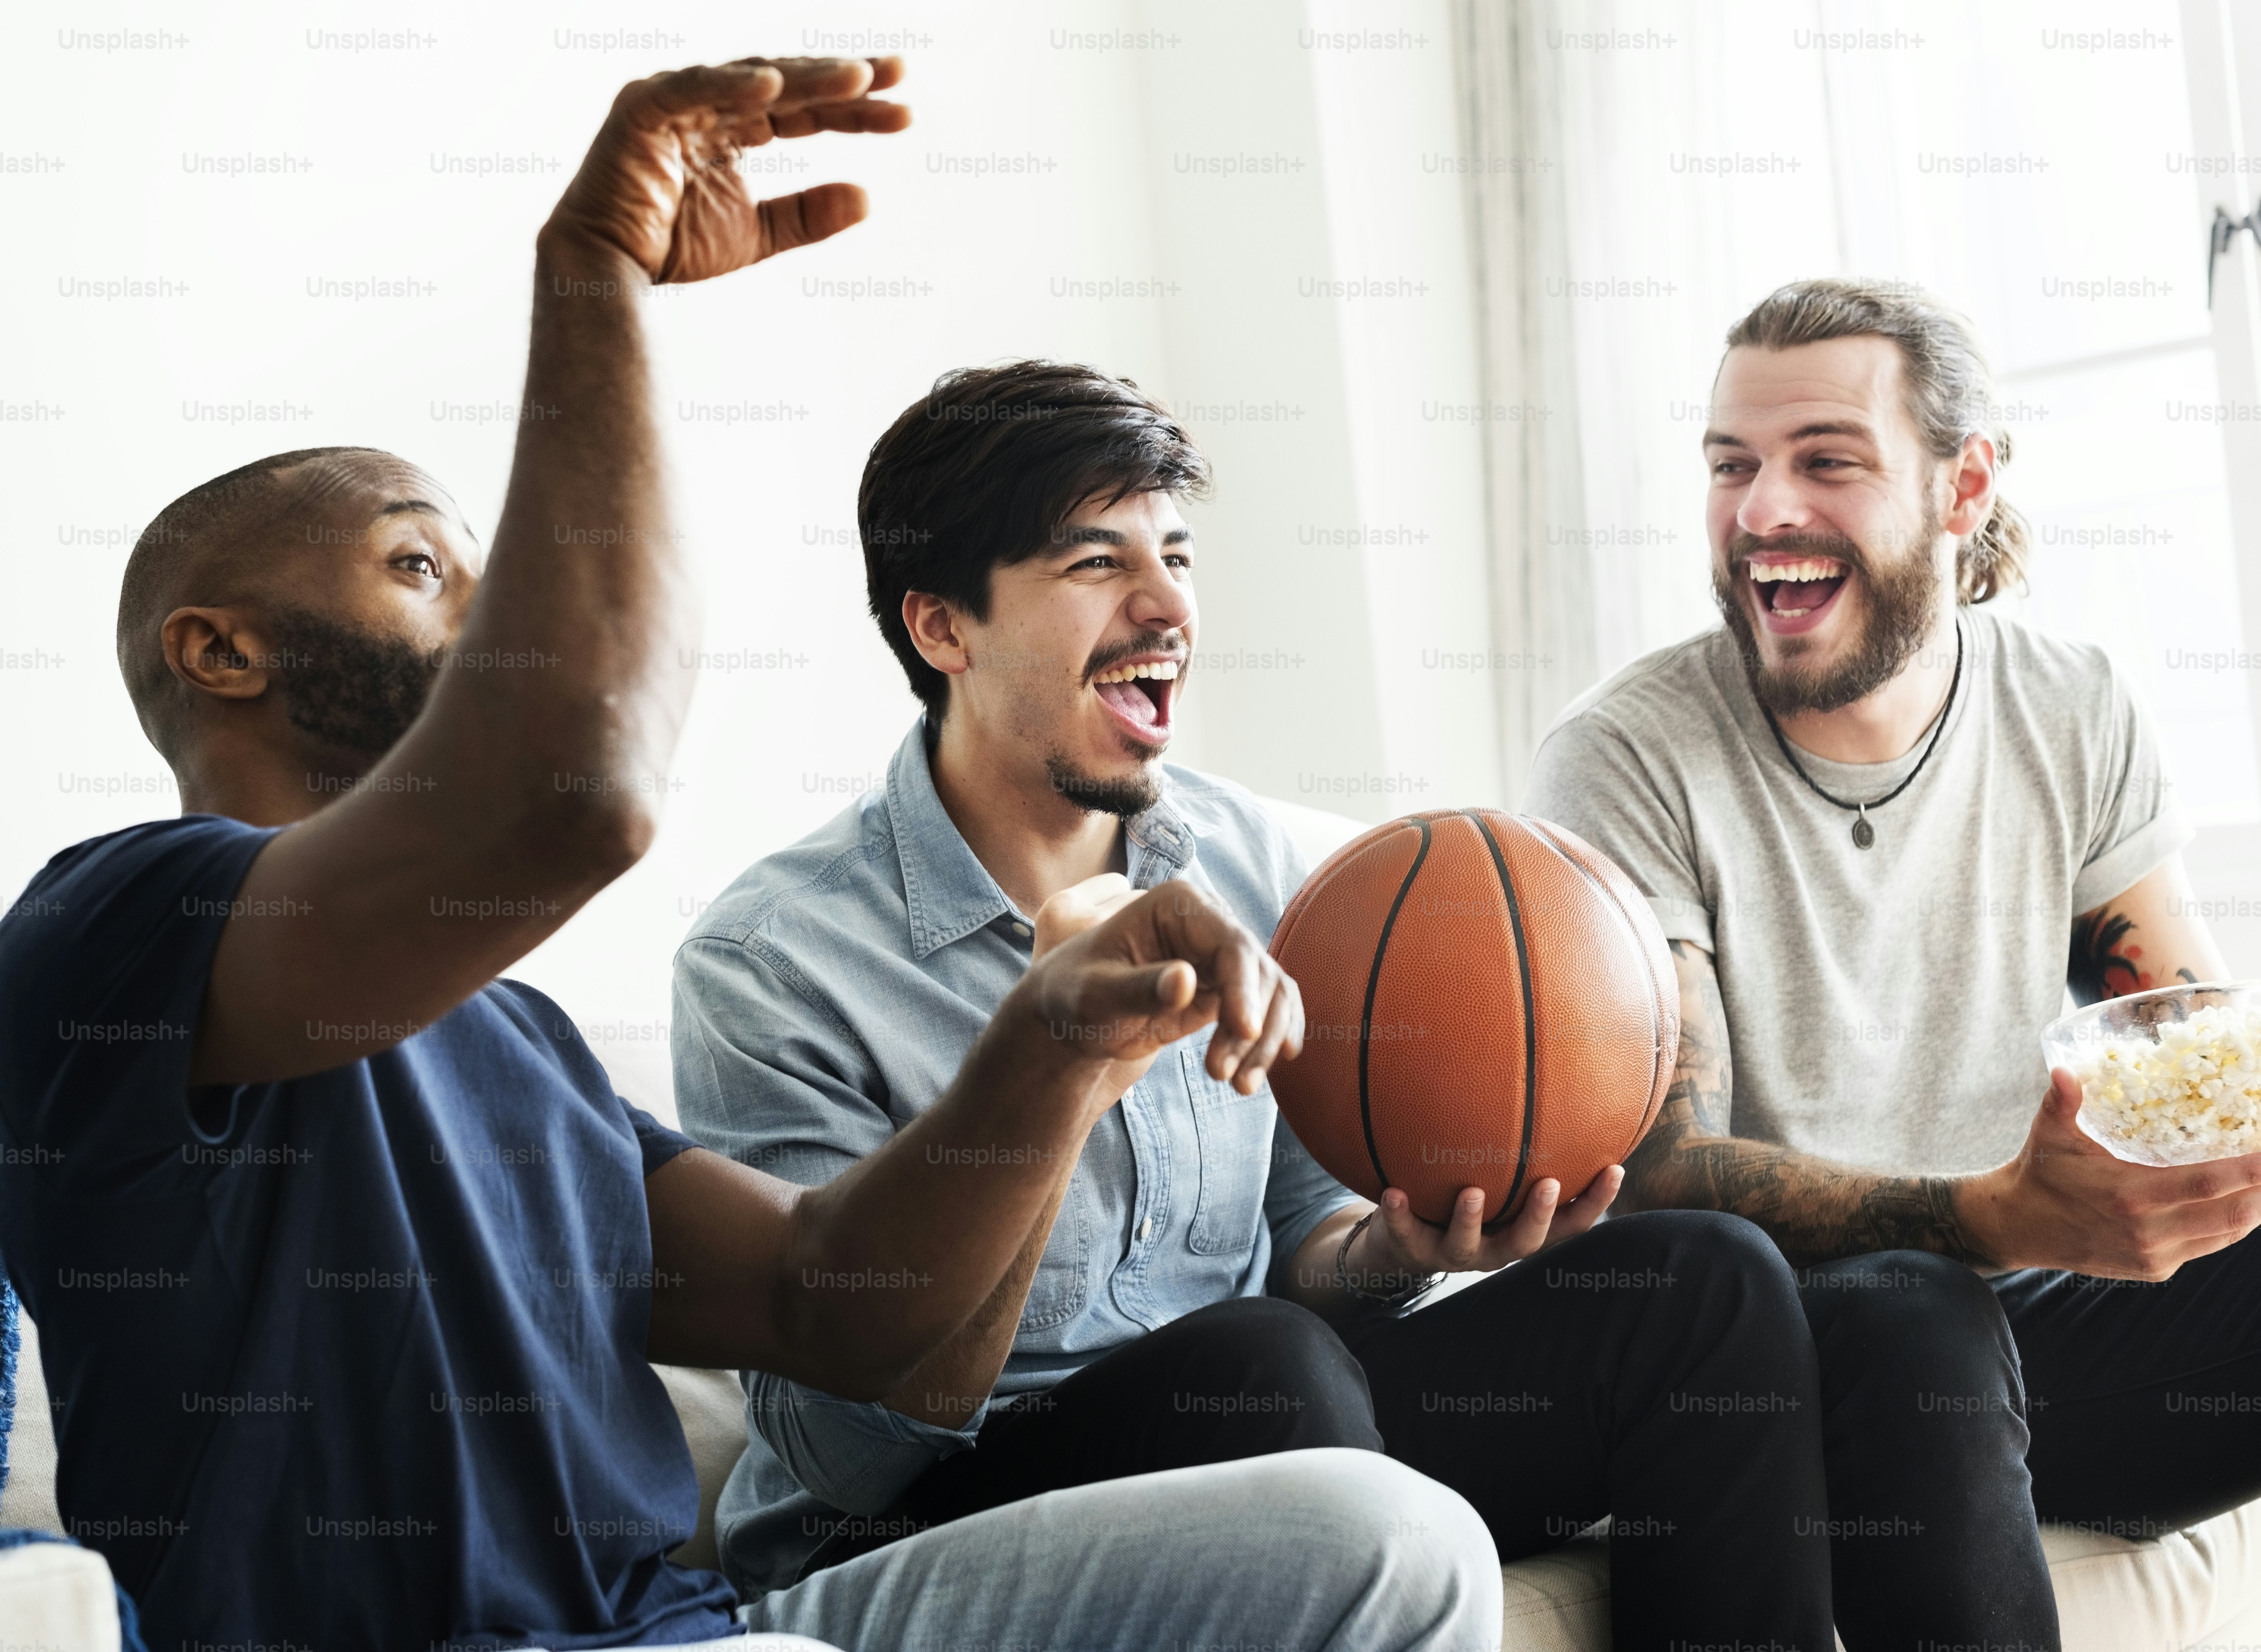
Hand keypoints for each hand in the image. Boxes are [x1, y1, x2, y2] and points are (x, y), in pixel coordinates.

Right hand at [548, 55, 910, 282]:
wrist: (609, 270)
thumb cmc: (673, 246)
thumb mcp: (758, 234)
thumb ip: (809, 216)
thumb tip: (867, 198)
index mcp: (734, 126)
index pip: (805, 110)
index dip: (853, 110)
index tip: (902, 112)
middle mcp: (708, 103)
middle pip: (787, 84)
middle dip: (842, 81)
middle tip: (898, 74)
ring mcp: (675, 99)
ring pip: (751, 79)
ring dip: (805, 77)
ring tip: (858, 80)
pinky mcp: (642, 108)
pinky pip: (693, 88)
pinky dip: (731, 84)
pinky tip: (776, 84)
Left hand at [1011, 878, 1303, 1094]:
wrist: (1068, 1018)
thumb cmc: (1072, 996)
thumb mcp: (1097, 995)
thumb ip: (1139, 988)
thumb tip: (1186, 980)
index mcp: (1176, 905)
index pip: (1230, 943)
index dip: (1244, 988)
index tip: (1245, 1031)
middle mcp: (1207, 921)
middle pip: (1258, 970)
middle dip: (1253, 1026)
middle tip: (1225, 1077)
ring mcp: (1219, 954)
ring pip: (1270, 992)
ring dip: (1264, 1042)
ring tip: (1238, 1086)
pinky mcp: (1225, 987)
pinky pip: (1265, 1008)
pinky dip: (1272, 1038)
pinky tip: (1263, 1069)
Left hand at [1350, 1168, 1624, 1280]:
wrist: (1400, 1245)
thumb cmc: (1457, 1200)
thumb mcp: (1493, 1181)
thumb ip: (1518, 1154)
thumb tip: (1549, 1087)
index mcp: (1518, 1231)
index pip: (1568, 1224)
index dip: (1594, 1203)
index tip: (1616, 1169)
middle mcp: (1492, 1248)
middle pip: (1524, 1243)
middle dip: (1538, 1216)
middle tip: (1549, 1185)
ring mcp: (1452, 1252)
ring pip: (1466, 1245)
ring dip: (1469, 1220)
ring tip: (1472, 1193)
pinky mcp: (1410, 1249)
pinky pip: (1404, 1234)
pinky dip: (1399, 1215)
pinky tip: (1394, 1190)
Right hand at [1958, 1068, 2260, 1277]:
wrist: (2019, 1227)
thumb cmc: (2041, 1174)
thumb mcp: (2049, 1134)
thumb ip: (2062, 1101)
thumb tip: (2066, 1070)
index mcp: (2129, 1194)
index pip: (2207, 1183)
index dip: (2249, 1170)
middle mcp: (2148, 1230)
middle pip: (2232, 1214)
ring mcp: (2155, 1255)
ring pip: (2227, 1235)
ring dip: (2254, 1209)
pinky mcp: (2155, 1269)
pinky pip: (2207, 1247)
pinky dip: (2230, 1226)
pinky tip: (2239, 1205)